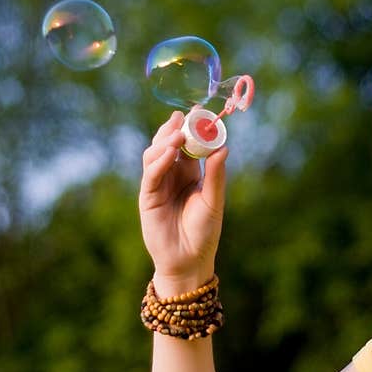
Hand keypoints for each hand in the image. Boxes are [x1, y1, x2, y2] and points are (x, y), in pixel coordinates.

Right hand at [138, 110, 228, 289]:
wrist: (189, 260)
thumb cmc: (204, 233)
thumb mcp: (214, 201)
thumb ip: (216, 175)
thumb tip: (224, 147)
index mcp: (190, 174)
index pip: (188, 144)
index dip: (191, 128)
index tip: (197, 111)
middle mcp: (172, 175)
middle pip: (167, 144)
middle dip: (173, 129)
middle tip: (183, 117)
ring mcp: (158, 185)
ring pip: (155, 154)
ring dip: (165, 142)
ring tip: (178, 134)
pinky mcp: (147, 197)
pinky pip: (151, 174)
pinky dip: (159, 162)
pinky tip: (169, 153)